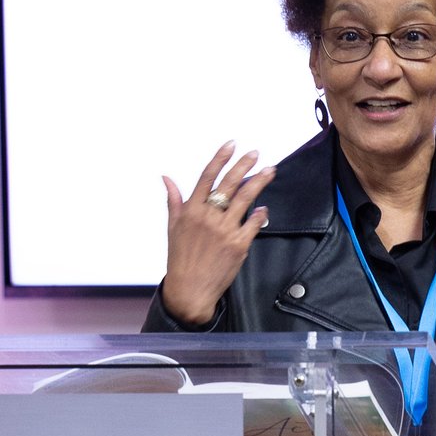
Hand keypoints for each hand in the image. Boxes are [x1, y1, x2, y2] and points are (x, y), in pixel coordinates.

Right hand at [159, 142, 275, 324]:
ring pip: (245, 199)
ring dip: (259, 182)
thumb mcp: (173, 227)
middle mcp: (208, 217)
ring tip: (269, 170)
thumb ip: (174, 201)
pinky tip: (263, 208)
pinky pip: (253, 223)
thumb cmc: (180, 259)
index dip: (220, 158)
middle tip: (255, 153)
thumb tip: (166, 178)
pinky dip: (260, 214)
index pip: (207, 177)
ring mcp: (224, 230)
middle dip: (244, 165)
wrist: (189, 290)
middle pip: (229, 183)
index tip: (231, 145)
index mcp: (191, 210)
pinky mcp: (238, 245)